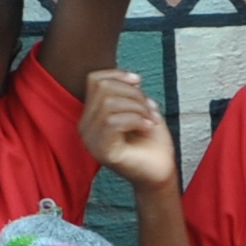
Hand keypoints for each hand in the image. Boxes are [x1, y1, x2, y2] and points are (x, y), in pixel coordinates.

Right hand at [78, 68, 175, 190]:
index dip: (117, 74)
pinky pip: (112, 122)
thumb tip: (130, 78)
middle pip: (103, 89)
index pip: (94, 80)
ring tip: (150, 119)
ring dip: (137, 108)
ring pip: (108, 104)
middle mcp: (85, 127)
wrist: (160, 171)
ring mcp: (91, 140)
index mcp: (91, 115)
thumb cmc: (151, 142)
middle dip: (133, 94)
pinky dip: (135, 120)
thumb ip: (128, 92)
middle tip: (150, 109)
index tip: (139, 81)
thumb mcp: (140, 108)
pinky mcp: (101, 151)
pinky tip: (147, 128)